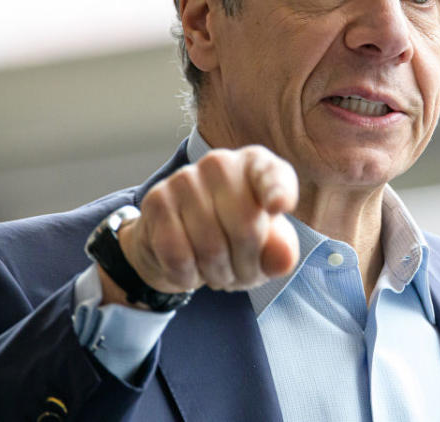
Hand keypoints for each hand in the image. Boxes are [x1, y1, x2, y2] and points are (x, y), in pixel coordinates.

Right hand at [113, 145, 299, 296]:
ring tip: (219, 272)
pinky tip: (191, 270)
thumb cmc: (233, 235)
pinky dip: (188, 276)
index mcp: (256, 165)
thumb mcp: (265, 245)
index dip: (278, 191)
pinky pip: (178, 256)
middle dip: (247, 267)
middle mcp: (220, 163)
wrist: (178, 239)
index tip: (278, 207)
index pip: (272, 175)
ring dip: (218, 276)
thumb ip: (280, 250)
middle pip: (246, 229)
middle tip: (243, 273)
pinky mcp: (156, 200)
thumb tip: (283, 258)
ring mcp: (185, 178)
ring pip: (211, 248)